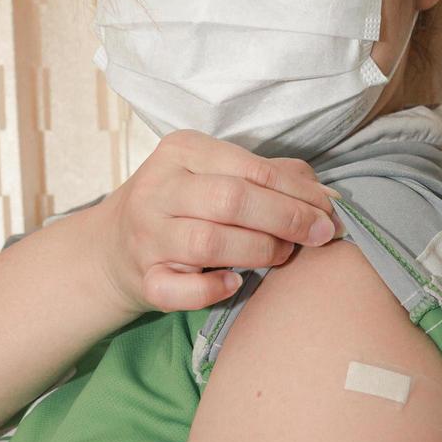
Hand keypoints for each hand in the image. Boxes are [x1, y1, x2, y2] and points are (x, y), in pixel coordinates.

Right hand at [88, 129, 342, 315]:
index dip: (298, 192)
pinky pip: (178, 289)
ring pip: (208, 242)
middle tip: (316, 236)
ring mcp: (146, 234)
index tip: (329, 211)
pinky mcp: (142, 277)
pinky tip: (235, 284)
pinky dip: (211, 290)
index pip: (250, 168)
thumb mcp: (216, 175)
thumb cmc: (182, 206)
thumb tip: (326, 196)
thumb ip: (270, 177)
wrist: (113, 247)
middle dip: (285, 219)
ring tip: (281, 255)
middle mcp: (158, 188)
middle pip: (231, 200)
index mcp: (181, 151)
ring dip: (258, 251)